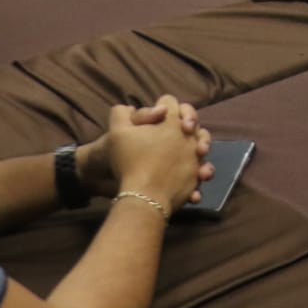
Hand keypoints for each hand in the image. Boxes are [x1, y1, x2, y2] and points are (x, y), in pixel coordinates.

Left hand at [79, 99, 210, 197]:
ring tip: (202, 175)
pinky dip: (194, 192)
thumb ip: (141, 117)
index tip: (183, 125)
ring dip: (205, 167)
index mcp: (161, 128)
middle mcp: (172, 144)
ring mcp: (176, 166)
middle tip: (198, 150)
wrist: (102, 182)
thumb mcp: (120, 131)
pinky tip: (193, 197)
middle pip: (197, 137)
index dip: (187, 115)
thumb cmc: (111, 152)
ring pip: (200, 163)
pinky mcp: (175, 186)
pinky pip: (191, 188)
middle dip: (203, 141)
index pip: (182, 114)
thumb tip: (163, 110)